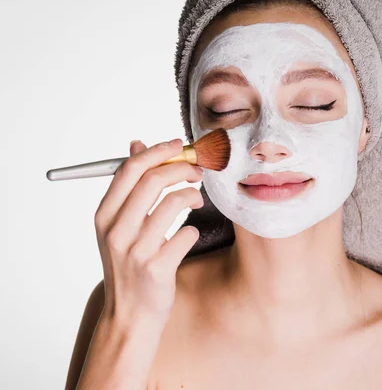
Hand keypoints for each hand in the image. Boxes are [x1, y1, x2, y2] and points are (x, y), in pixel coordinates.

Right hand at [93, 138, 203, 324]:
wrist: (130, 316)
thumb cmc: (129, 266)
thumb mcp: (119, 227)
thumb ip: (129, 188)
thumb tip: (136, 144)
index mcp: (104, 217)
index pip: (129, 170)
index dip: (158, 151)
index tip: (179, 145)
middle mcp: (116, 231)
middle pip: (153, 180)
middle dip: (181, 168)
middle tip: (198, 170)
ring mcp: (135, 251)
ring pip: (173, 203)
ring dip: (192, 195)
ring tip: (196, 199)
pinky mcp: (157, 268)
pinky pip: (187, 234)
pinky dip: (194, 230)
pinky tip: (189, 237)